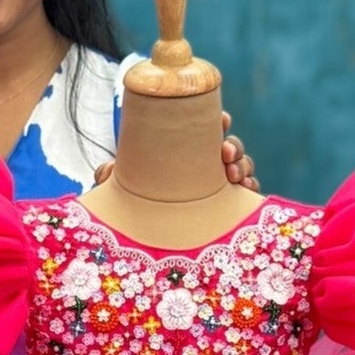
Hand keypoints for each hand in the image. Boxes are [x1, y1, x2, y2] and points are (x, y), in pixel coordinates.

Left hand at [92, 112, 260, 191]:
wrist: (143, 234)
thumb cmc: (136, 201)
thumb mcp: (122, 186)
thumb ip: (111, 176)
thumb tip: (104, 172)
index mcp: (184, 151)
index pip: (206, 129)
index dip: (218, 121)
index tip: (221, 120)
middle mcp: (205, 165)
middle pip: (229, 146)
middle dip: (232, 145)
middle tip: (224, 153)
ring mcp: (219, 184)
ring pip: (242, 165)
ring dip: (243, 165)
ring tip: (233, 175)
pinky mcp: (228, 204)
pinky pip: (247, 193)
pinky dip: (250, 187)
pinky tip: (245, 189)